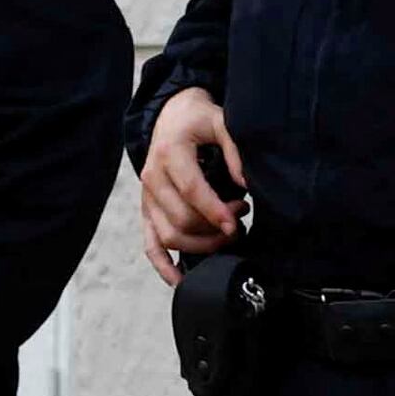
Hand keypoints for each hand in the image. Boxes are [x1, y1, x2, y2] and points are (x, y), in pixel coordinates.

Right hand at [139, 88, 246, 283]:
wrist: (171, 116)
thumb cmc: (198, 120)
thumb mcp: (220, 121)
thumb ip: (235, 149)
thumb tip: (247, 183)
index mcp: (169, 154)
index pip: (191, 190)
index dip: (215, 211)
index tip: (236, 222)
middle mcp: (152, 177)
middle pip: (181, 219)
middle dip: (214, 228)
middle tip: (240, 220)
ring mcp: (147, 197)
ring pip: (168, 236)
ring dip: (200, 245)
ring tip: (226, 234)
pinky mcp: (148, 211)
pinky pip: (150, 245)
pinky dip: (163, 266)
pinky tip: (179, 280)